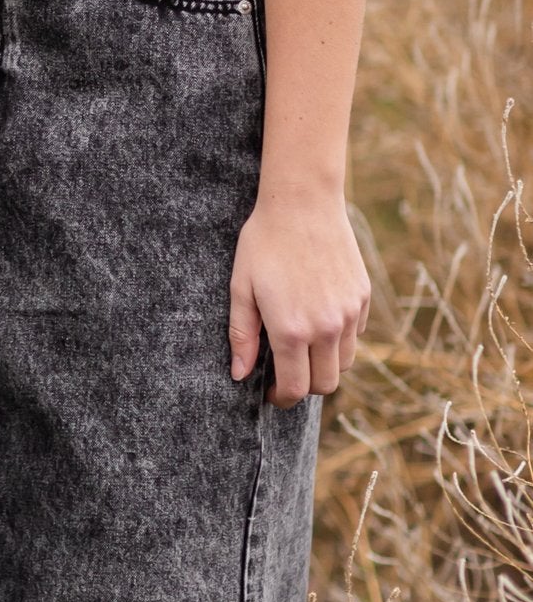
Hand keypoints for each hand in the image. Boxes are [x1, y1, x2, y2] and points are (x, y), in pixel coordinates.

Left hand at [228, 194, 369, 407]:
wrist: (302, 203)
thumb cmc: (264, 242)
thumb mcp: (241, 287)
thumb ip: (241, 335)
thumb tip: (240, 375)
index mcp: (291, 329)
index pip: (295, 388)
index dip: (282, 398)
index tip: (272, 394)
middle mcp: (326, 328)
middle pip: (325, 384)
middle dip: (305, 386)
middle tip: (286, 372)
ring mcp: (348, 313)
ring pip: (344, 363)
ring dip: (325, 363)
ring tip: (302, 345)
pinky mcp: (362, 298)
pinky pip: (355, 334)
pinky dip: (340, 337)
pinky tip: (319, 317)